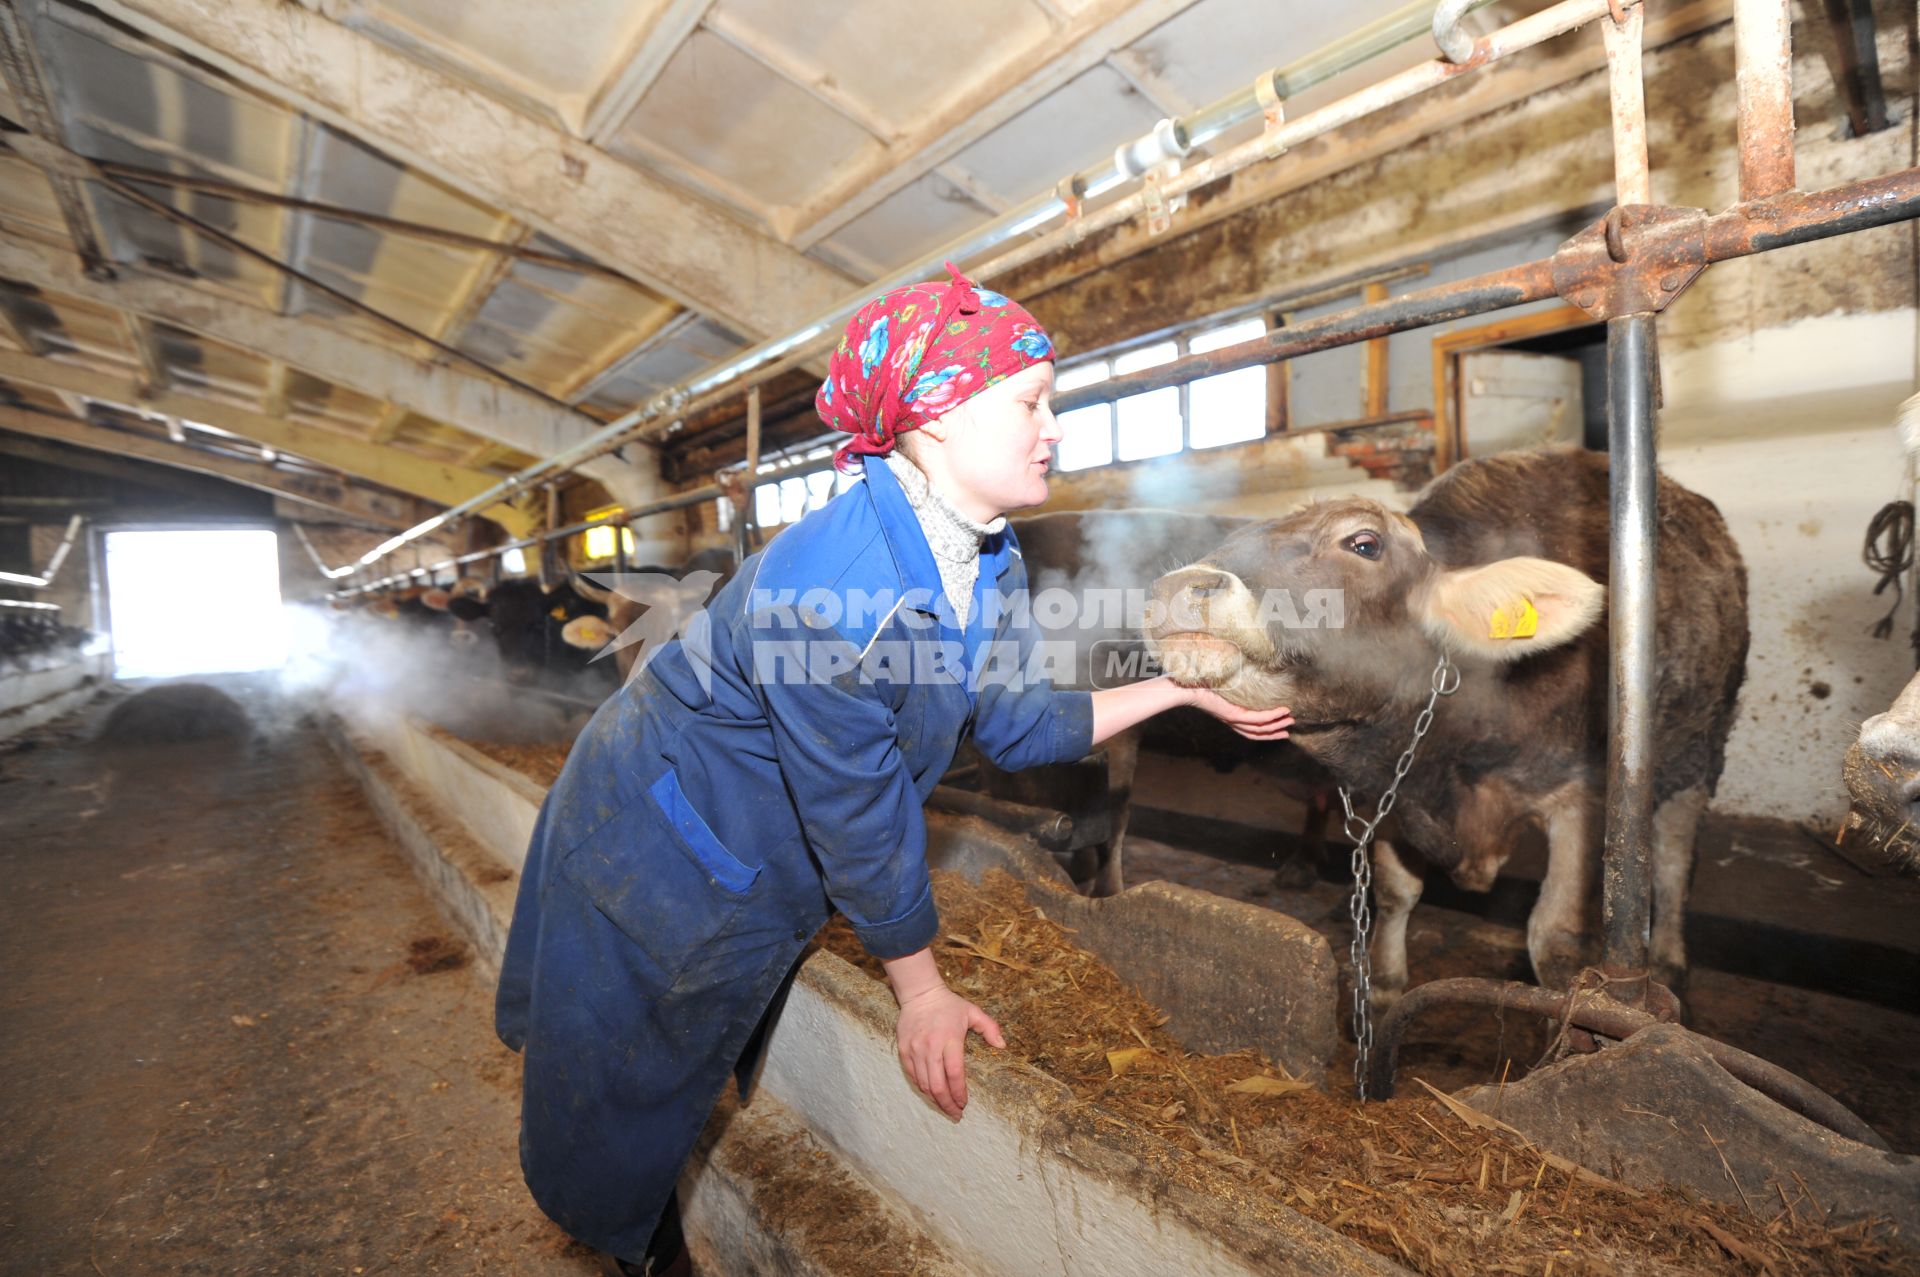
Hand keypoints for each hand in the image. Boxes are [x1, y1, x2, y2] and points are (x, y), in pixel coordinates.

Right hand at [894, 983, 1005, 1118]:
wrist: (920, 994)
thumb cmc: (949, 1005)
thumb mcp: (973, 1012)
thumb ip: (990, 1028)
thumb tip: (1002, 1045)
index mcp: (950, 1039)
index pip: (955, 1074)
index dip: (959, 1093)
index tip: (964, 1104)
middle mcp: (931, 1047)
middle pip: (938, 1085)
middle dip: (947, 1104)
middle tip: (956, 1114)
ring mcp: (915, 1049)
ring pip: (924, 1084)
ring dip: (935, 1099)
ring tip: (945, 1107)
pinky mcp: (904, 1050)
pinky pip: (912, 1076)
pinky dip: (922, 1088)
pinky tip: (931, 1094)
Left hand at [1187, 688, 1292, 740]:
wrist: (1184, 686)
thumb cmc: (1199, 682)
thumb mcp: (1221, 683)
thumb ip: (1233, 682)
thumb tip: (1242, 668)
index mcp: (1229, 715)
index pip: (1250, 727)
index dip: (1266, 729)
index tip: (1280, 726)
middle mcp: (1231, 720)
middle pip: (1257, 732)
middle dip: (1274, 732)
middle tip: (1289, 729)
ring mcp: (1233, 719)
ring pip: (1260, 728)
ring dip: (1277, 725)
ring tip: (1290, 721)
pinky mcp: (1233, 714)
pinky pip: (1257, 719)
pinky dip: (1272, 716)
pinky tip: (1282, 711)